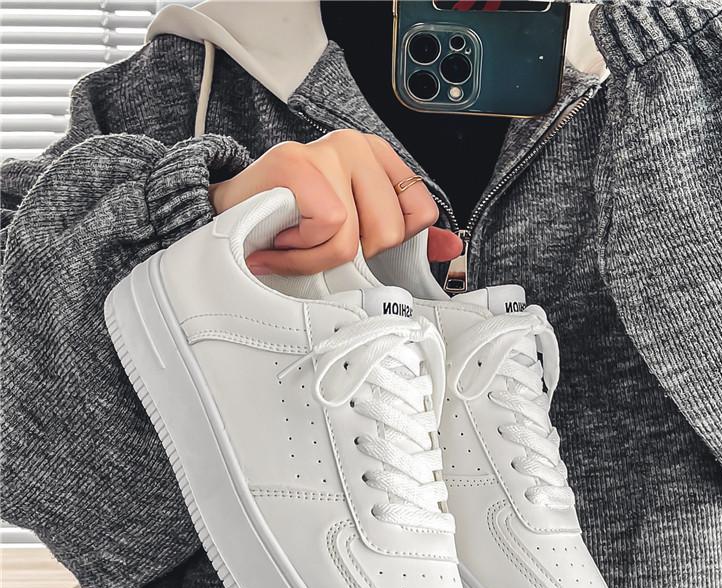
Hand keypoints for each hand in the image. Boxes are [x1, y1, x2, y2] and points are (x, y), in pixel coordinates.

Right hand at [209, 130, 462, 275]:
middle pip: (387, 233)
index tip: (351, 239)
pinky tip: (278, 237)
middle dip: (347, 254)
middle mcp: (355, 146)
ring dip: (315, 257)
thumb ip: (402, 235)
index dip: (386, 241)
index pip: (420, 212)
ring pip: (353, 238)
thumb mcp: (352, 229)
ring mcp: (326, 152)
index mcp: (376, 158)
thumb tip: (449, 248)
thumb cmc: (287, 226)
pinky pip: (326, 232)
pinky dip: (298, 253)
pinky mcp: (298, 165)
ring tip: (292, 239)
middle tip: (312, 241)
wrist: (223, 216)